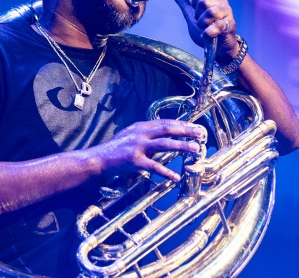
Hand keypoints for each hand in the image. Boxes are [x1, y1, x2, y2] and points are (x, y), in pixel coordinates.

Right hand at [91, 120, 206, 181]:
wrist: (98, 159)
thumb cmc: (114, 150)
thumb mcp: (130, 137)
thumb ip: (146, 136)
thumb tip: (163, 137)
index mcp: (140, 126)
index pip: (165, 122)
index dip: (181, 124)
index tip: (194, 126)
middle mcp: (140, 133)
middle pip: (167, 128)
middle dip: (186, 131)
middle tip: (201, 134)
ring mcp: (137, 146)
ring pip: (164, 143)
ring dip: (182, 146)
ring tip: (196, 149)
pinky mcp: (134, 160)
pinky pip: (153, 166)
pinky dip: (166, 171)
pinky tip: (175, 177)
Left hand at [172, 0, 240, 65]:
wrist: (218, 48)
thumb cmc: (206, 29)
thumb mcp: (193, 16)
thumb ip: (184, 4)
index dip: (194, 2)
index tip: (196, 11)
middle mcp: (221, 2)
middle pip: (203, 2)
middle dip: (198, 15)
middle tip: (202, 22)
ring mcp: (227, 12)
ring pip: (210, 12)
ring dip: (204, 23)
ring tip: (206, 28)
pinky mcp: (229, 24)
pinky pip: (216, 26)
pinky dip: (208, 33)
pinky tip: (206, 35)